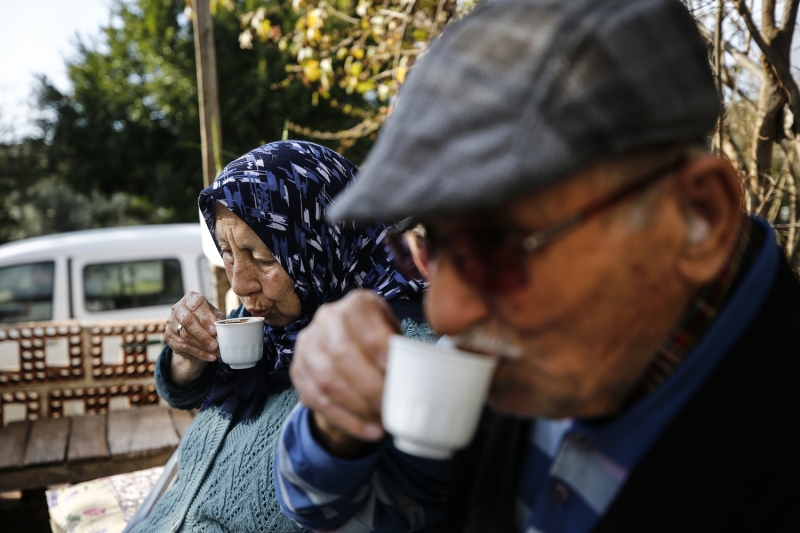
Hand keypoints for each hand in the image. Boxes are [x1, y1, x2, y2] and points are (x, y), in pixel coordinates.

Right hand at [166, 291, 226, 384]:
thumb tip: (220, 326)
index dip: (206, 318)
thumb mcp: (214, 315)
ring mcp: (171, 322)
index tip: (215, 330)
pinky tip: (210, 357)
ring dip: (202, 346)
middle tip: (216, 345)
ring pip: (185, 335)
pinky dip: (199, 353)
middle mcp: (177, 308)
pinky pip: (184, 346)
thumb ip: (217, 319)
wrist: (193, 332)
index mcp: (190, 298)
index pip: (196, 305)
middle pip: (188, 321)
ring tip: (216, 352)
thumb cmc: (207, 319)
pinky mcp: (169, 336)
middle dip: (203, 335)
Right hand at [291, 290, 400, 456]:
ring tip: (384, 422)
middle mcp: (327, 319)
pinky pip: (318, 401)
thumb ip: (407, 347)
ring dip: (358, 407)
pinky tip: (370, 431)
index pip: (363, 324)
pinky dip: (347, 420)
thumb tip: (439, 370)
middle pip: (341, 354)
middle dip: (369, 386)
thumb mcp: (394, 333)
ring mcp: (308, 346)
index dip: (379, 349)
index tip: (396, 372)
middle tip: (392, 406)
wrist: (342, 348)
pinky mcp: (298, 372)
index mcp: (356, 304)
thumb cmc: (379, 343)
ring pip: (327, 380)